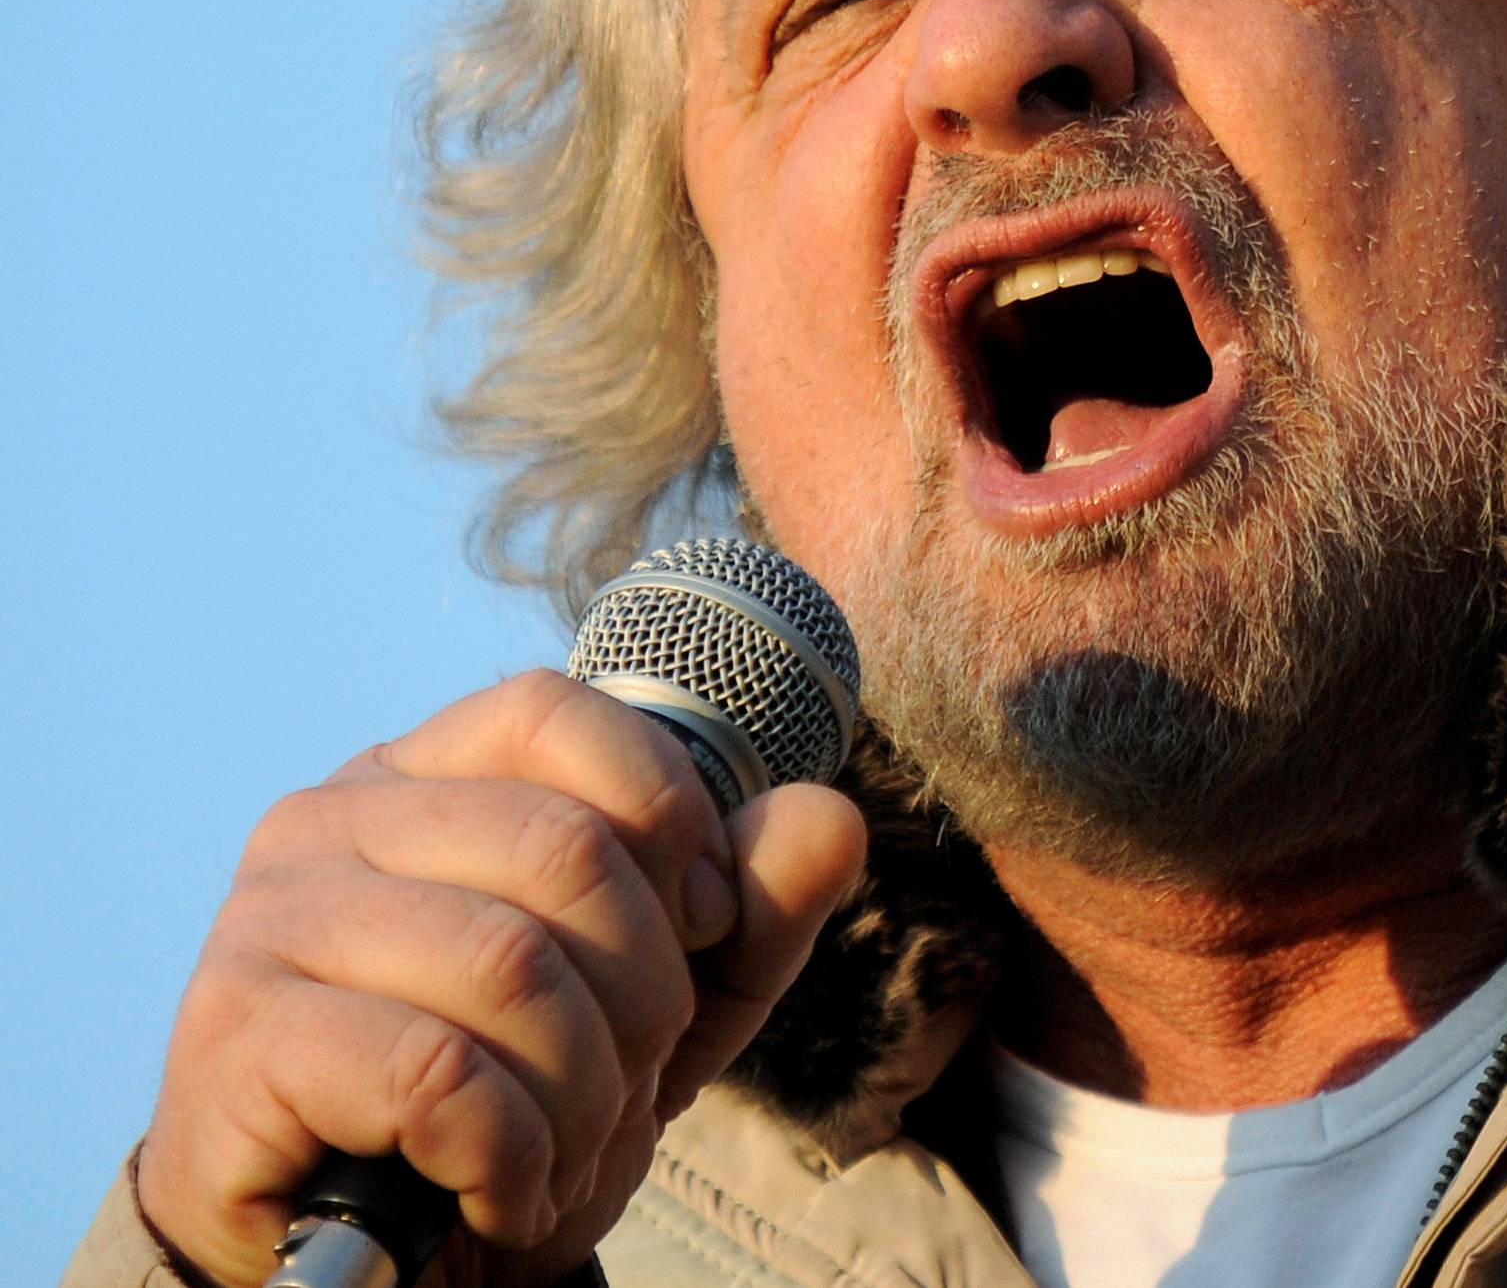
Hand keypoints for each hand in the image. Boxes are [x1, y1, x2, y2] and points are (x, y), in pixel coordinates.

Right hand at [135, 670, 865, 1287]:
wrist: (366, 1282)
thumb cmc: (501, 1112)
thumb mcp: (654, 1010)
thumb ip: (748, 914)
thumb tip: (834, 815)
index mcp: (416, 775)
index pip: (555, 710)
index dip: (662, 810)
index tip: (699, 925)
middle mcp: (326, 820)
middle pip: (560, 847)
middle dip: (642, 994)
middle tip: (625, 1082)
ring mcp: (267, 924)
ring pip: (511, 965)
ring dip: (582, 1095)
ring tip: (565, 1154)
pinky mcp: (238, 1042)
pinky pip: (436, 1074)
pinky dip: (511, 1156)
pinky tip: (497, 1196)